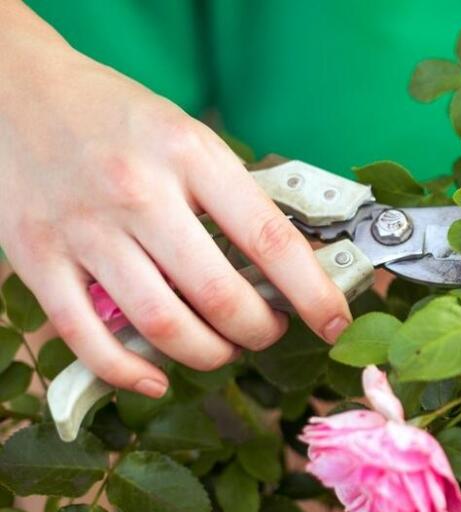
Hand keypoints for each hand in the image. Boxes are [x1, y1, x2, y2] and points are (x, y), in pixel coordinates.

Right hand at [0, 3, 351, 396]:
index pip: (269, 239)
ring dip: (209, 355)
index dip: (312, 293)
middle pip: (219, 296)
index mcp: (190, 155)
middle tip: (270, 331)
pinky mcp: (37, 258)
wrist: (18, 89)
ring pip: (163, 326)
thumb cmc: (118, 118)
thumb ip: (233, 194)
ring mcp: (85, 229)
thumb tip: (294, 261)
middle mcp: (139, 193)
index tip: (335, 322)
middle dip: (260, 331)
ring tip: (223, 348)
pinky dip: (130, 373)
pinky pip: (88, 338)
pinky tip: (157, 378)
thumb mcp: (189, 135)